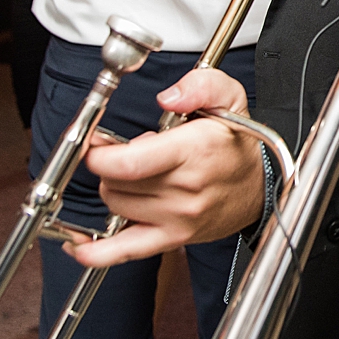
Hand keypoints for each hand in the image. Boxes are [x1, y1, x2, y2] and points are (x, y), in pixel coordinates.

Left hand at [64, 68, 264, 268]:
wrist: (260, 187)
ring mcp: (177, 219)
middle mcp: (184, 191)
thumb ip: (200, 85)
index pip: (129, 163)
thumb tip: (169, 96)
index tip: (95, 144)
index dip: (100, 154)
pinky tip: (79, 244)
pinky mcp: (172, 239)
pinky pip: (124, 252)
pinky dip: (97, 252)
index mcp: (193, 153)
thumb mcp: (229, 97)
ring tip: (134, 177)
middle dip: (108, 165)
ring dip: (114, 190)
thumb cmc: (236, 145)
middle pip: (116, 183)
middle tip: (120, 153)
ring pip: (115, 207)